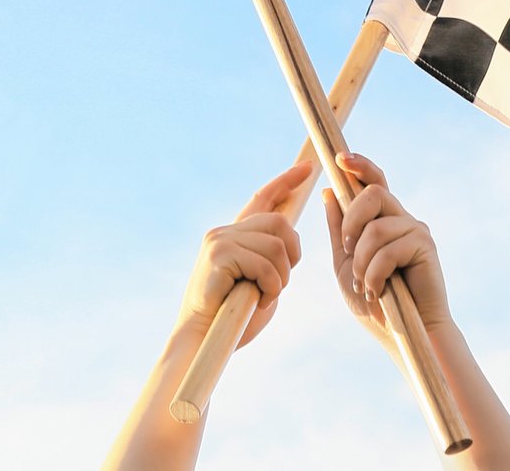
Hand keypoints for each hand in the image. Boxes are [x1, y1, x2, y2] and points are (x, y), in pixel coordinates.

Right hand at [177, 160, 309, 345]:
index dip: (286, 181)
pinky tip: (257, 301)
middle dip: (292, 254)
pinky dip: (271, 287)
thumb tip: (286, 236)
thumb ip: (269, 256)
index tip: (307, 168)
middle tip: (280, 283)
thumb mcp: (259, 280)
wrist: (202, 341)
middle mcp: (224, 231)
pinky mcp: (219, 255)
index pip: (262, 199)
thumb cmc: (233, 318)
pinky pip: (266, 264)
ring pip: (277, 245)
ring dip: (281, 277)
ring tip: (265, 296)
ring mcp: (220, 241)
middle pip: (280, 223)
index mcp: (234, 235)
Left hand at [322, 152, 451, 345]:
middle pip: (373, 192)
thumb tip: (328, 193)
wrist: (404, 336)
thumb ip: (338, 231)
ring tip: (363, 284)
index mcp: (384, 221)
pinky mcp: (425, 246)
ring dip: (361, 260)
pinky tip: (376, 291)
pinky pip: (389, 247)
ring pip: (376, 226)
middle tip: (346, 247)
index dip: (360, 166)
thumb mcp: (346, 265)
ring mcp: (415, 231)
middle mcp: (402, 219)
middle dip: (351, 219)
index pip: (374, 182)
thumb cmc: (376, 305)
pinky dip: (374, 272)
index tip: (341, 159)